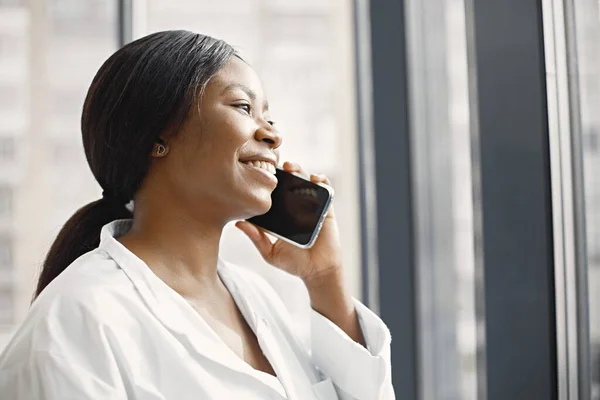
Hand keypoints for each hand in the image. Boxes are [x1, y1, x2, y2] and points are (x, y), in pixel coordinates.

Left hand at [235, 161, 342, 285]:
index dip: (269, 181)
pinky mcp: (326, 209)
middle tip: (276, 166)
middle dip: (283, 171)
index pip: (275, 193)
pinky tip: (314, 179)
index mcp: (282, 214)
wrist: (317, 271)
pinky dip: (322, 181)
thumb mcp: (269, 252)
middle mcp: (296, 207)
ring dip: (300, 171)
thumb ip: (256, 238)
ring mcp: (312, 206)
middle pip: (289, 183)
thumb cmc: (294, 263)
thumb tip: (237, 223)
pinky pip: (326, 190)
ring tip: (292, 168)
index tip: (260, 172)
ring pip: (306, 182)